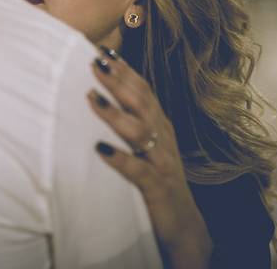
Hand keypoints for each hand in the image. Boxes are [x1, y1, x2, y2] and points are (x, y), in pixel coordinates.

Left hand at [88, 47, 212, 268]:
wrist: (184, 226)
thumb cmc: (158, 183)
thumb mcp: (148, 148)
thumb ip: (133, 125)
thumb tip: (103, 99)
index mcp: (160, 127)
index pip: (144, 92)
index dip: (126, 70)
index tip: (104, 51)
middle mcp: (163, 139)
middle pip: (142, 103)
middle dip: (119, 81)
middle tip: (95, 62)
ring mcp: (162, 162)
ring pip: (140, 132)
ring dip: (115, 113)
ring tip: (92, 98)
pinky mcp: (157, 188)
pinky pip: (138, 171)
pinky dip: (120, 159)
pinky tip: (100, 149)